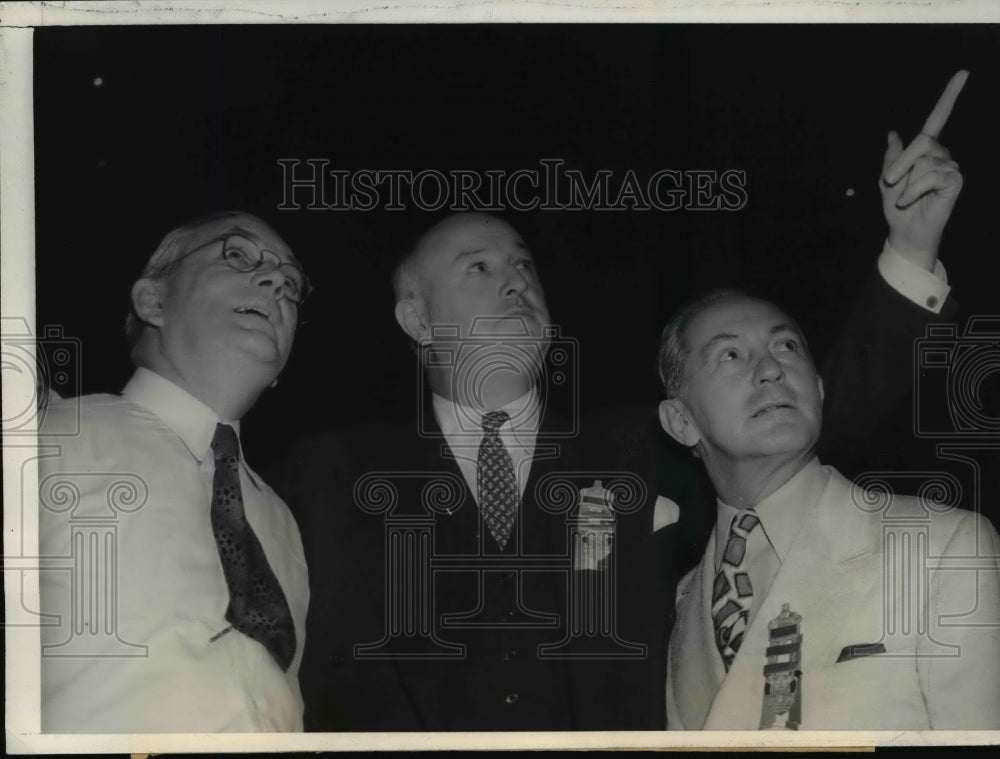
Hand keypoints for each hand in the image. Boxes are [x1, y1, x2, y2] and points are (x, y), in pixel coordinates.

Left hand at [881, 69, 966, 271]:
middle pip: (923, 142)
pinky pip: (931, 176)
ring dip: (906, 182)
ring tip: (905, 197)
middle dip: (901, 163)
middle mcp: (941, 154)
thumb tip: (893, 132)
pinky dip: (913, 190)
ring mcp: (950, 167)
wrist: (903, 231)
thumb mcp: (886, 179)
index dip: (950, 96)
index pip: (938, 118)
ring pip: (924, 161)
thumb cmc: (895, 207)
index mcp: (925, 150)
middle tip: (889, 182)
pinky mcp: (955, 181)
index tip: (963, 73)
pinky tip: (910, 201)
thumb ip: (892, 156)